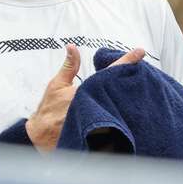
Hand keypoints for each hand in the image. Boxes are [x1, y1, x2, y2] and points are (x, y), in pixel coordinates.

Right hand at [25, 45, 144, 150]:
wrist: (42, 136)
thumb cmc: (48, 109)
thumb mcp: (57, 84)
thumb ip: (69, 66)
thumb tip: (72, 47)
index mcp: (86, 90)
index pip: (110, 72)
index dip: (126, 61)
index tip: (140, 52)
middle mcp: (95, 104)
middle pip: (121, 90)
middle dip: (131, 80)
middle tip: (139, 73)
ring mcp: (99, 119)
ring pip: (121, 106)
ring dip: (128, 98)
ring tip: (135, 91)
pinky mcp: (102, 133)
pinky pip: (117, 122)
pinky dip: (123, 114)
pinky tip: (127, 110)